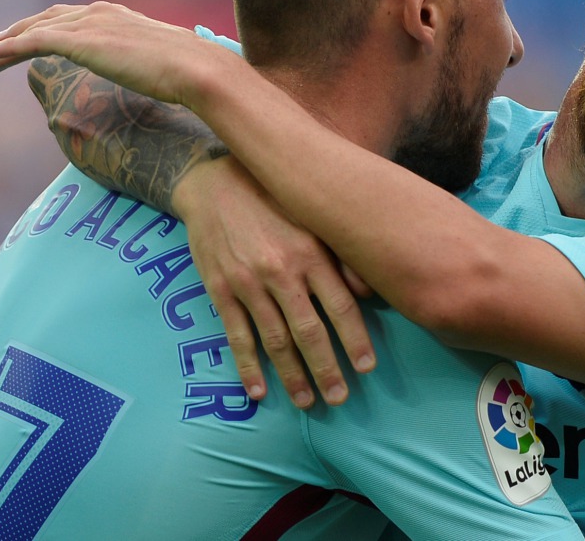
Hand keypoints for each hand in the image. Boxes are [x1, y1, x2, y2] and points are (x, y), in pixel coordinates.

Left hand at [0, 2, 240, 108]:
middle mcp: (101, 13)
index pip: (75, 17)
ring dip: (3, 45)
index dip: (48, 27)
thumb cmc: (195, 75)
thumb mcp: (169, 67)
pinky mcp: (80, 42)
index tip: (32, 39)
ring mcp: (90, 25)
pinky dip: (7, 49)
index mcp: (121, 17)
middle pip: (48, 19)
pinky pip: (32, 43)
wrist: (198, 71)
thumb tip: (167, 85)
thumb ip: (157, 67)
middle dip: (19, 32)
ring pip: (33, 31)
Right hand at [174, 154, 376, 407]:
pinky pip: (236, 335)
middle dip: (327, 369)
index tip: (367, 366)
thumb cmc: (273, 199)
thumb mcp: (312, 217)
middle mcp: (281, 271)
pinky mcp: (219, 289)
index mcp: (310, 252)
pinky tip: (258, 391)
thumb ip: (341, 255)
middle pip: (309, 331)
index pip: (341, 305)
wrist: (212, 182)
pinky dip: (248, 366)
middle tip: (340, 399)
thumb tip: (371, 292)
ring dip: (292, 375)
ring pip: (275, 340)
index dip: (355, 339)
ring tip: (307, 402)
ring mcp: (248, 283)